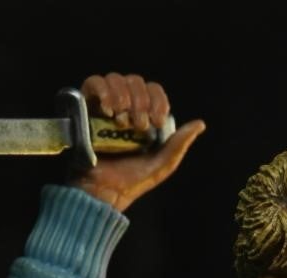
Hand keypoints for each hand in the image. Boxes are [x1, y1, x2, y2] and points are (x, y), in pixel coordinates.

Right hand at [72, 72, 204, 212]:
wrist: (105, 190)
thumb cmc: (132, 180)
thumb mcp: (162, 164)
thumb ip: (179, 144)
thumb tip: (199, 124)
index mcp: (143, 116)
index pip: (153, 90)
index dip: (157, 100)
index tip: (156, 122)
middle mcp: (124, 106)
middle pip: (135, 81)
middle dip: (140, 101)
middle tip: (138, 126)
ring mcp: (105, 105)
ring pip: (115, 79)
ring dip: (123, 96)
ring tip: (121, 121)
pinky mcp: (86, 106)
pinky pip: (93, 82)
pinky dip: (103, 91)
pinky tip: (108, 110)